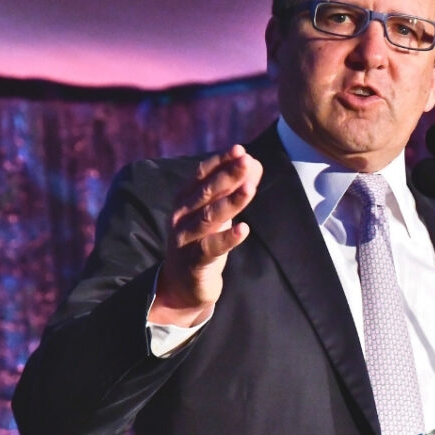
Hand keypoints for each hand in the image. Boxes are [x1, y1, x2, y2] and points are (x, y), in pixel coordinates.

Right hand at [149, 145, 262, 326]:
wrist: (182, 285)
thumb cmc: (203, 241)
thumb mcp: (217, 213)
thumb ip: (232, 189)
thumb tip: (254, 163)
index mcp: (184, 200)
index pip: (201, 175)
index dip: (220, 162)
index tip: (240, 149)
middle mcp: (181, 216)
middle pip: (206, 193)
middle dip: (228, 175)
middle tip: (248, 161)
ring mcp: (185, 239)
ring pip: (209, 218)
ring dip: (230, 203)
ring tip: (249, 189)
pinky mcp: (193, 262)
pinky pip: (211, 248)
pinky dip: (227, 238)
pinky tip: (244, 230)